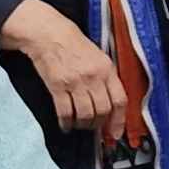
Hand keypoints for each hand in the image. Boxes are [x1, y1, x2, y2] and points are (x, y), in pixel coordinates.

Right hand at [0, 0, 124, 129]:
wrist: (49, 34)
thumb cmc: (74, 45)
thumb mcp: (99, 56)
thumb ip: (107, 79)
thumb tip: (111, 106)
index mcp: (107, 69)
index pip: (119, 100)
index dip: (119, 121)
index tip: (116, 134)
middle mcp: (93, 76)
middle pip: (102, 111)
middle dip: (99, 124)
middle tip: (94, 127)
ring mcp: (75, 82)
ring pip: (85, 115)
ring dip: (83, 125)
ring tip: (79, 124)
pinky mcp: (57, 86)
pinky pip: (65, 113)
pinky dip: (66, 123)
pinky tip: (66, 125)